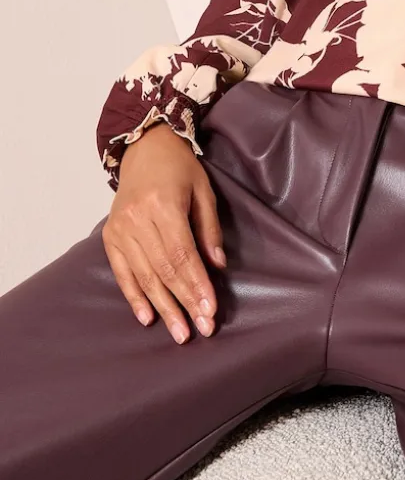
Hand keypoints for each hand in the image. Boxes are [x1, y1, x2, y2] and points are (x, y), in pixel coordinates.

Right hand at [102, 122, 226, 342]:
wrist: (144, 147)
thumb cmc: (179, 167)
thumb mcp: (203, 191)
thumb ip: (209, 229)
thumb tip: (218, 266)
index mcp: (163, 206)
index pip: (182, 254)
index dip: (196, 284)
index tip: (210, 309)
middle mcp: (137, 219)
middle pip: (163, 270)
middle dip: (183, 302)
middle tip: (200, 329)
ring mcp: (120, 229)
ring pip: (144, 276)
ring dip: (163, 307)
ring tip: (180, 332)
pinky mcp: (110, 236)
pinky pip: (123, 272)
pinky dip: (135, 296)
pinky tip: (148, 318)